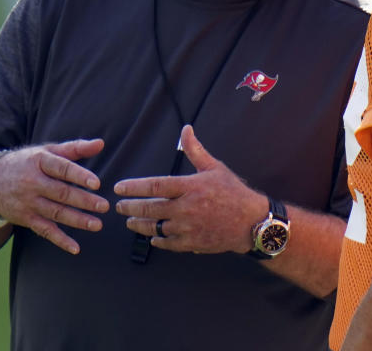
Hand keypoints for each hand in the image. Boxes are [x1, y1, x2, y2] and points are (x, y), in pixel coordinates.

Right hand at [0, 138, 108, 254]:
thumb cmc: (28, 162)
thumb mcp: (48, 151)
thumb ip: (75, 148)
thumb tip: (101, 143)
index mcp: (40, 161)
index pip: (62, 168)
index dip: (79, 175)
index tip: (97, 183)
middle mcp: (32, 182)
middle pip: (61, 193)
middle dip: (84, 200)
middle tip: (105, 205)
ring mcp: (28, 202)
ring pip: (55, 213)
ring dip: (77, 220)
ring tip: (97, 224)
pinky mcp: (26, 218)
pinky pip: (44, 230)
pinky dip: (60, 240)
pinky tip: (75, 248)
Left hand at [114, 125, 266, 253]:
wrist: (252, 222)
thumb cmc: (233, 192)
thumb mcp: (214, 168)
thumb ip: (195, 150)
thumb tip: (186, 129)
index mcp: (190, 187)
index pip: (155, 186)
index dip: (134, 187)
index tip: (119, 188)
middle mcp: (186, 208)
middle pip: (150, 208)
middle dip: (130, 208)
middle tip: (119, 207)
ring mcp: (188, 228)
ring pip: (155, 227)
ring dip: (139, 225)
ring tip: (130, 222)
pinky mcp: (192, 243)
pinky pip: (168, 243)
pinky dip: (158, 240)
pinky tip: (152, 237)